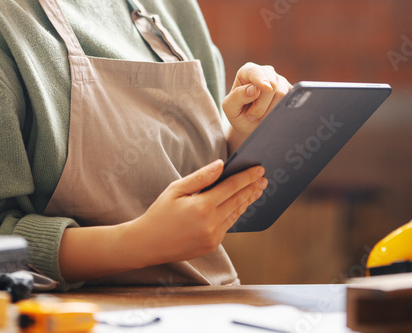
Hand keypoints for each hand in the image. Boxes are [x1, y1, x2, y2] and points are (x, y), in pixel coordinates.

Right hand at [126, 160, 266, 265]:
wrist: (148, 244)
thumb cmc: (160, 213)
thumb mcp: (176, 189)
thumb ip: (201, 177)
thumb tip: (221, 165)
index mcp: (202, 206)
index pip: (231, 187)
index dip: (247, 177)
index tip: (259, 169)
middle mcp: (211, 223)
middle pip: (238, 200)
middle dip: (252, 188)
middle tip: (263, 178)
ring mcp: (213, 236)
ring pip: (235, 214)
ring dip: (247, 201)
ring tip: (257, 190)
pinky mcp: (212, 245)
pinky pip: (228, 226)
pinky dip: (235, 213)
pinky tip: (240, 205)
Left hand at [222, 62, 290, 141]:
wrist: (251, 126)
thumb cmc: (239, 114)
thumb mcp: (230, 107)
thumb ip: (236, 96)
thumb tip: (253, 89)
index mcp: (248, 71)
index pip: (256, 72)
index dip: (260, 80)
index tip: (266, 88)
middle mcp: (266, 72)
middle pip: (271, 85)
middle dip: (260, 105)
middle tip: (251, 115)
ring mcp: (280, 81)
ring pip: (281, 94)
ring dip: (269, 111)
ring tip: (260, 116)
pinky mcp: (291, 92)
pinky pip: (290, 101)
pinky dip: (280, 112)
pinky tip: (272, 116)